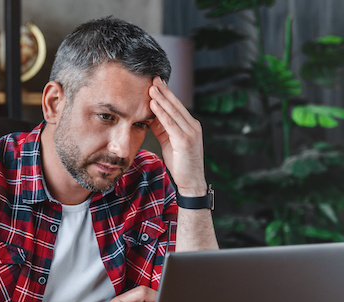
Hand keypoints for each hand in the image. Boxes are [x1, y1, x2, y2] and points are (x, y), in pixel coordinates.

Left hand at [149, 76, 206, 196]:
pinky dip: (161, 113)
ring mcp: (190, 133)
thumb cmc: (180, 163)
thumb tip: (151, 115)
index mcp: (190, 125)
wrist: (191, 182)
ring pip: (173, 111)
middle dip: (164, 91)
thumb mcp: (169, 142)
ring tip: (151, 87)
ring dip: (161, 98)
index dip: (167, 93)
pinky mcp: (185, 141)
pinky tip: (153, 104)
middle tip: (154, 78)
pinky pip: (170, 123)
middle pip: (176, 105)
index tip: (157, 82)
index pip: (177, 106)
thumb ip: (162, 128)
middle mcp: (193, 126)